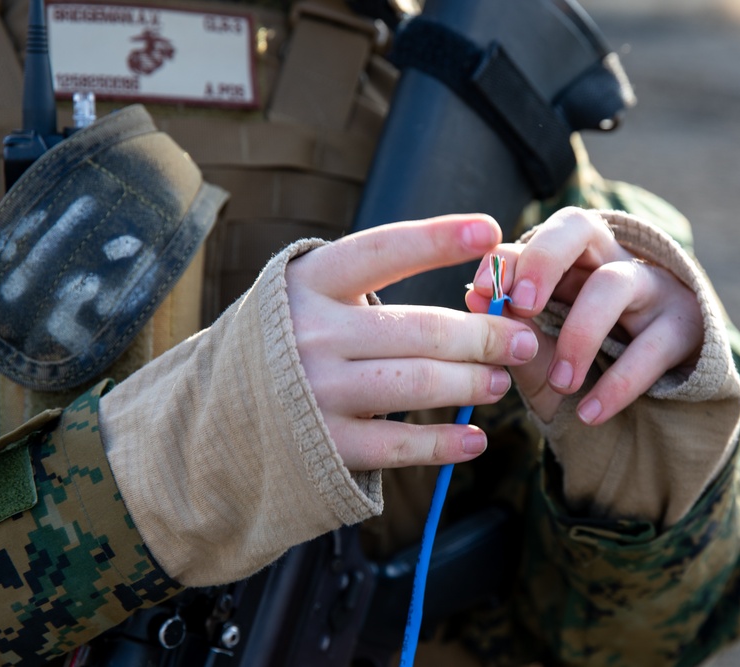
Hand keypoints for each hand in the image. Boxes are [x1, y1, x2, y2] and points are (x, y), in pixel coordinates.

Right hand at [284, 215, 539, 470]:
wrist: (215, 415)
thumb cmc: (286, 343)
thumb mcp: (309, 297)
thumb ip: (369, 289)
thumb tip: (475, 292)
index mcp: (309, 283)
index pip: (383, 251)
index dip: (438, 240)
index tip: (492, 232)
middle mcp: (310, 333)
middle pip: (419, 329)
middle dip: (485, 333)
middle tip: (525, 338)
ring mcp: (316, 392)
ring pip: (418, 383)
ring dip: (472, 382)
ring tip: (502, 381)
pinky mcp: (325, 446)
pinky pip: (400, 444)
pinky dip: (445, 443)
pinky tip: (475, 439)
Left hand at [466, 207, 702, 425]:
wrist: (649, 418)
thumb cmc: (586, 372)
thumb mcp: (542, 358)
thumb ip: (512, 331)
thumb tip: (473, 296)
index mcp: (571, 263)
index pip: (538, 236)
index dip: (509, 257)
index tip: (480, 289)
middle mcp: (611, 261)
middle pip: (580, 227)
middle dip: (544, 259)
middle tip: (522, 305)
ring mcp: (653, 289)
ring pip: (614, 284)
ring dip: (580, 334)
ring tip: (562, 383)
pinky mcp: (686, 327)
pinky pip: (652, 347)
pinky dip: (617, 383)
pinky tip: (590, 414)